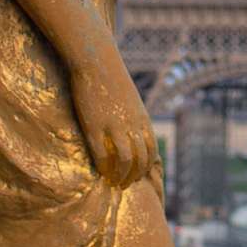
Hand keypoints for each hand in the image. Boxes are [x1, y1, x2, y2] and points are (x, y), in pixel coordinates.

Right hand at [71, 52, 156, 187]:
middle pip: (141, 159)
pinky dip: (104, 168)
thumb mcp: (130, 99)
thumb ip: (133, 115)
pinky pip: (102, 154)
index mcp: (142, 119)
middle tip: (126, 185)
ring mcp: (114, 126)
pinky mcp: (95, 126)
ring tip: (115, 183)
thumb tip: (132, 128)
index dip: (146, 167)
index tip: (139, 176)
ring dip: (122, 176)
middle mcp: (132, 125)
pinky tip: (100, 173)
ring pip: (125, 161)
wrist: (97, 61)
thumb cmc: (112, 78)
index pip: (152, 151)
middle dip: (135, 176)